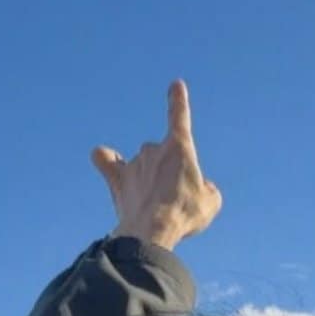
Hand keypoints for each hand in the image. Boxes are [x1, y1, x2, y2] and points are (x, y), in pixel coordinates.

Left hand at [92, 80, 221, 249]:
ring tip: (156, 207)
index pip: (179, 116)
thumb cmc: (184, 214)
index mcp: (179, 147)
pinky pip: (106, 162)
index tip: (175, 84)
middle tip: (175, 200)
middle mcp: (153, 148)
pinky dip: (106, 161)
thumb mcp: (210, 203)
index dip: (178, 100)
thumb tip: (201, 188)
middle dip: (169, 173)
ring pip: (142, 165)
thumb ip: (207, 189)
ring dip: (149, 180)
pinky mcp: (118, 179)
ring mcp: (134, 163)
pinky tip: (104, 158)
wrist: (153, 230)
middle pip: (162, 154)